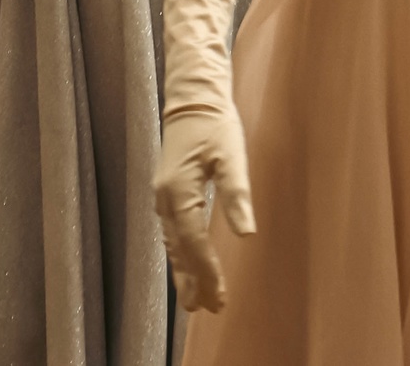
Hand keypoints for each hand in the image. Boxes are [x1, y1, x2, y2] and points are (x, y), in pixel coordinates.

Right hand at [155, 99, 252, 313]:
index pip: (195, 243)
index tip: (220, 295)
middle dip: (194, 282)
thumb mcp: (232, 156)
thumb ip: (237, 194)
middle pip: (180, 251)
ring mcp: (163, 199)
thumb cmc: (216, 125)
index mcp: (179, 194)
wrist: (192, 100)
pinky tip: (185, 266)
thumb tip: (246, 232)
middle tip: (209, 309)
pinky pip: (171, 234)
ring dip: (184, 273)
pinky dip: (179, 255)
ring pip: (172, 246)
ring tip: (194, 301)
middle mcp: (165, 201)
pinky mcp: (167, 195)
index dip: (208, 272)